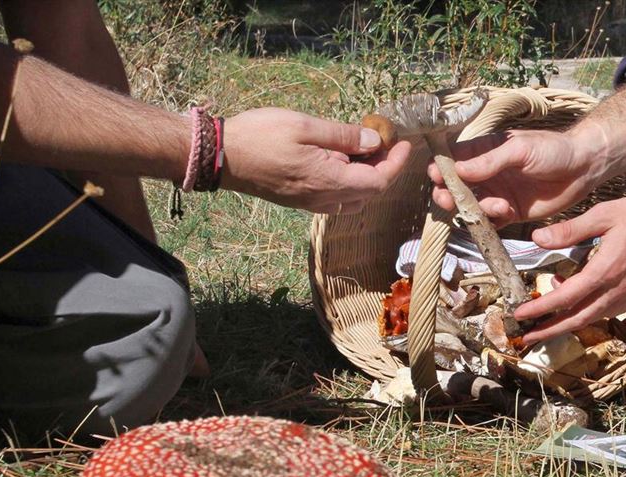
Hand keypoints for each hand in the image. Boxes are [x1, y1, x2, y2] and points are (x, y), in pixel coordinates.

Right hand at [222, 108, 411, 213]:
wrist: (220, 157)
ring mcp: (311, 203)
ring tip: (365, 150)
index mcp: (330, 180)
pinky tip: (341, 161)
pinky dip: (349, 182)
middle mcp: (324, 198)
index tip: (404, 144)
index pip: (379, 181)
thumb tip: (373, 142)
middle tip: (386, 142)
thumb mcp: (305, 126)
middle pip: (370, 191)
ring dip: (367, 177)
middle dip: (384, 169)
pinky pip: (336, 199)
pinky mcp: (300, 201)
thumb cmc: (260, 136)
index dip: (396, 164)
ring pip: (354, 198)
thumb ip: (343, 136)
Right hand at [428, 129, 601, 224]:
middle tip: (451, 200)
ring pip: (471, 207)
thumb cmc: (552, 149)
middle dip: (449, 195)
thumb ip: (489, 161)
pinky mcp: (511, 212)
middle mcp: (487, 174)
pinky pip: (491, 221)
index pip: (453, 160)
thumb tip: (457, 170)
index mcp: (485, 151)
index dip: (441, 169)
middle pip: (455, 188)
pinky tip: (506, 211)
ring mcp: (498, 193)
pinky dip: (492, 220)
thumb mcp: (519, 150)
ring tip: (497, 205)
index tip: (437, 177)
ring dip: (476, 208)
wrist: (583, 168)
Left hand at [513, 183, 625, 343]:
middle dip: (549, 331)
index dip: (539, 309)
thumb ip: (570, 230)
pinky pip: (609, 311)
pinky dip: (590, 312)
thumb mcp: (604, 214)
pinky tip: (581, 303)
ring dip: (569, 322)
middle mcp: (617, 290)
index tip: (519, 315)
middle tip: (527, 337)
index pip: (564, 298)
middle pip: (577, 320)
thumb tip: (538, 239)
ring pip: (593, 318)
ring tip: (549, 320)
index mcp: (604, 271)